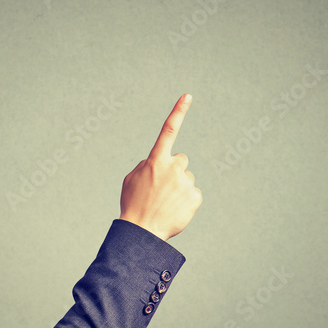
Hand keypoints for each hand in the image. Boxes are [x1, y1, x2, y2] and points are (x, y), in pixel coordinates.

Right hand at [119, 94, 201, 240]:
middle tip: (162, 188)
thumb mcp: (132, 179)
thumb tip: (158, 161)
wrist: (142, 232)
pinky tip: (174, 210)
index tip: (188, 95)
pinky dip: (185, 201)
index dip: (178, 111)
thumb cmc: (134, 204)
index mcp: (155, 160)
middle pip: (181, 160)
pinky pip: (193, 193)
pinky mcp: (195, 196)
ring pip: (187, 178)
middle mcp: (173, 167)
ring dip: (179, 188)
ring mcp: (186, 182)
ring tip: (165, 203)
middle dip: (174, 170)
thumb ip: (146, 164)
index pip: (168, 130)